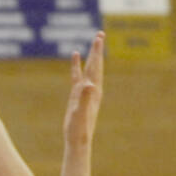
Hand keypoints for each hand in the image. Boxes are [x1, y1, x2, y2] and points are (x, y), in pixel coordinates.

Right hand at [63, 31, 103, 148]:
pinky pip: (78, 77)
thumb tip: (90, 85)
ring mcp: (85, 93)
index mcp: (93, 91)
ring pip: (89, 70)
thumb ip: (85, 98)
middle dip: (97, 50)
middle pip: (95, 65)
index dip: (96, 53)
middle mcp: (92, 89)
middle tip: (99, 34)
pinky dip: (77, 67)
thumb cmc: (79, 129)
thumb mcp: (80, 113)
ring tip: (93, 43)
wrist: (78, 141)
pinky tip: (75, 60)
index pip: (95, 67)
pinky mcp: (78, 97)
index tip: (98, 38)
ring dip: (90, 57)